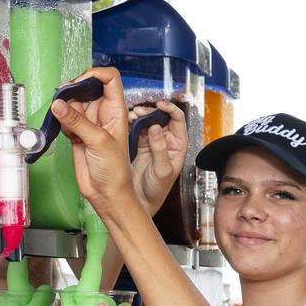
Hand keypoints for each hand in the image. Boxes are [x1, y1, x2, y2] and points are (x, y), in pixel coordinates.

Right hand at [52, 67, 135, 214]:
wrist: (107, 193)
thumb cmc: (115, 170)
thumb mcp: (98, 141)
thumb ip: (77, 121)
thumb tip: (59, 104)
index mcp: (117, 110)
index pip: (109, 78)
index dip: (95, 73)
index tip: (79, 81)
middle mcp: (103, 113)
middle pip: (86, 87)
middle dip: (73, 91)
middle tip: (63, 100)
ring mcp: (90, 123)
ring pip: (73, 102)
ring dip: (65, 108)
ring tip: (66, 122)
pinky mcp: (78, 133)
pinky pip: (66, 118)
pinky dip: (62, 121)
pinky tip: (68, 134)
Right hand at [129, 101, 186, 215]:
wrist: (142, 201)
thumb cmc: (157, 190)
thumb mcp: (162, 170)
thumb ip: (160, 149)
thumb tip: (156, 128)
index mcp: (178, 145)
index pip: (178, 119)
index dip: (170, 109)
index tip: (159, 104)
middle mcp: (168, 140)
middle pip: (162, 116)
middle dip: (151, 110)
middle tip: (139, 111)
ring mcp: (154, 141)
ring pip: (149, 120)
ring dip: (141, 115)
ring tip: (132, 115)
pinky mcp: (141, 144)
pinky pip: (138, 128)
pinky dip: (133, 122)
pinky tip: (127, 121)